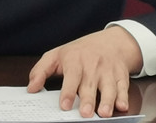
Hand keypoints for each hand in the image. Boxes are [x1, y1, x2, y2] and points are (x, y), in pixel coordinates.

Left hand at [27, 27, 143, 118]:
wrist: (110, 42)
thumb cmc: (80, 52)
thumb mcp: (56, 55)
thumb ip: (41, 71)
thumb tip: (31, 88)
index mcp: (74, 60)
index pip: (71, 77)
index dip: (68, 92)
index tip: (64, 105)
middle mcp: (92, 66)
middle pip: (89, 85)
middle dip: (88, 100)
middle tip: (85, 114)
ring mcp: (107, 71)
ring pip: (108, 87)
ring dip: (107, 100)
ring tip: (104, 113)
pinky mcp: (120, 76)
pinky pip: (123, 87)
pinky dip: (123, 96)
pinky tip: (122, 106)